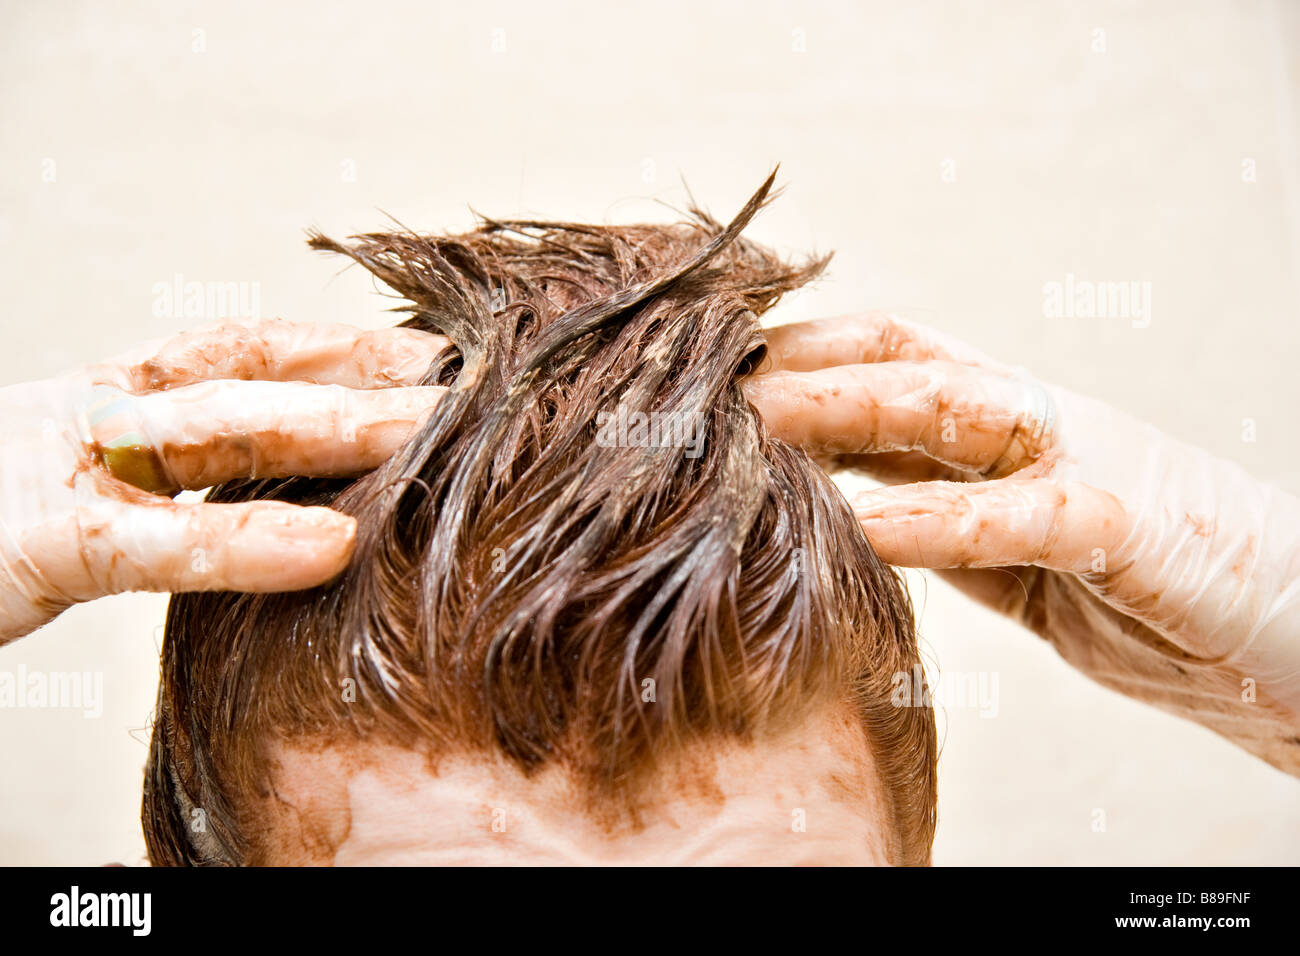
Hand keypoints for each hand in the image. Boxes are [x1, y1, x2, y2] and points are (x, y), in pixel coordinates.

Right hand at [0, 319, 447, 643]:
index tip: (438, 356)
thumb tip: (312, 523)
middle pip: (255, 390)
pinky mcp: (29, 543)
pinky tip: (332, 545)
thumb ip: (178, 506)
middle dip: (368, 385)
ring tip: (432, 430)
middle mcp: (94, 419)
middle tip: (477, 384)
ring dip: (333, 429)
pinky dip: (243, 541)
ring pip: (219, 434)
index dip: (342, 350)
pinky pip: (153, 542)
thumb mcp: (81, 514)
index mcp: (109, 410)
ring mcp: (61, 469)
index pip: (244, 360)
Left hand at [745, 312, 1299, 774]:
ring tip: (754, 423)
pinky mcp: (1126, 526)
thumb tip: (840, 508)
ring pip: (952, 406)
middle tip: (696, 378)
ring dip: (846, 408)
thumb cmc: (1144, 586)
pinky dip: (936, 520)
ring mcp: (1084, 458)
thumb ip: (940, 515)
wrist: (1294, 627)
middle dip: (795, 364)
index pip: (885, 356)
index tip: (704, 370)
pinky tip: (862, 527)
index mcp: (1008, 422)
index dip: (794, 353)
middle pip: (899, 359)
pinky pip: (1018, 516)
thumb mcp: (1015, 546)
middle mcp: (1038, 419)